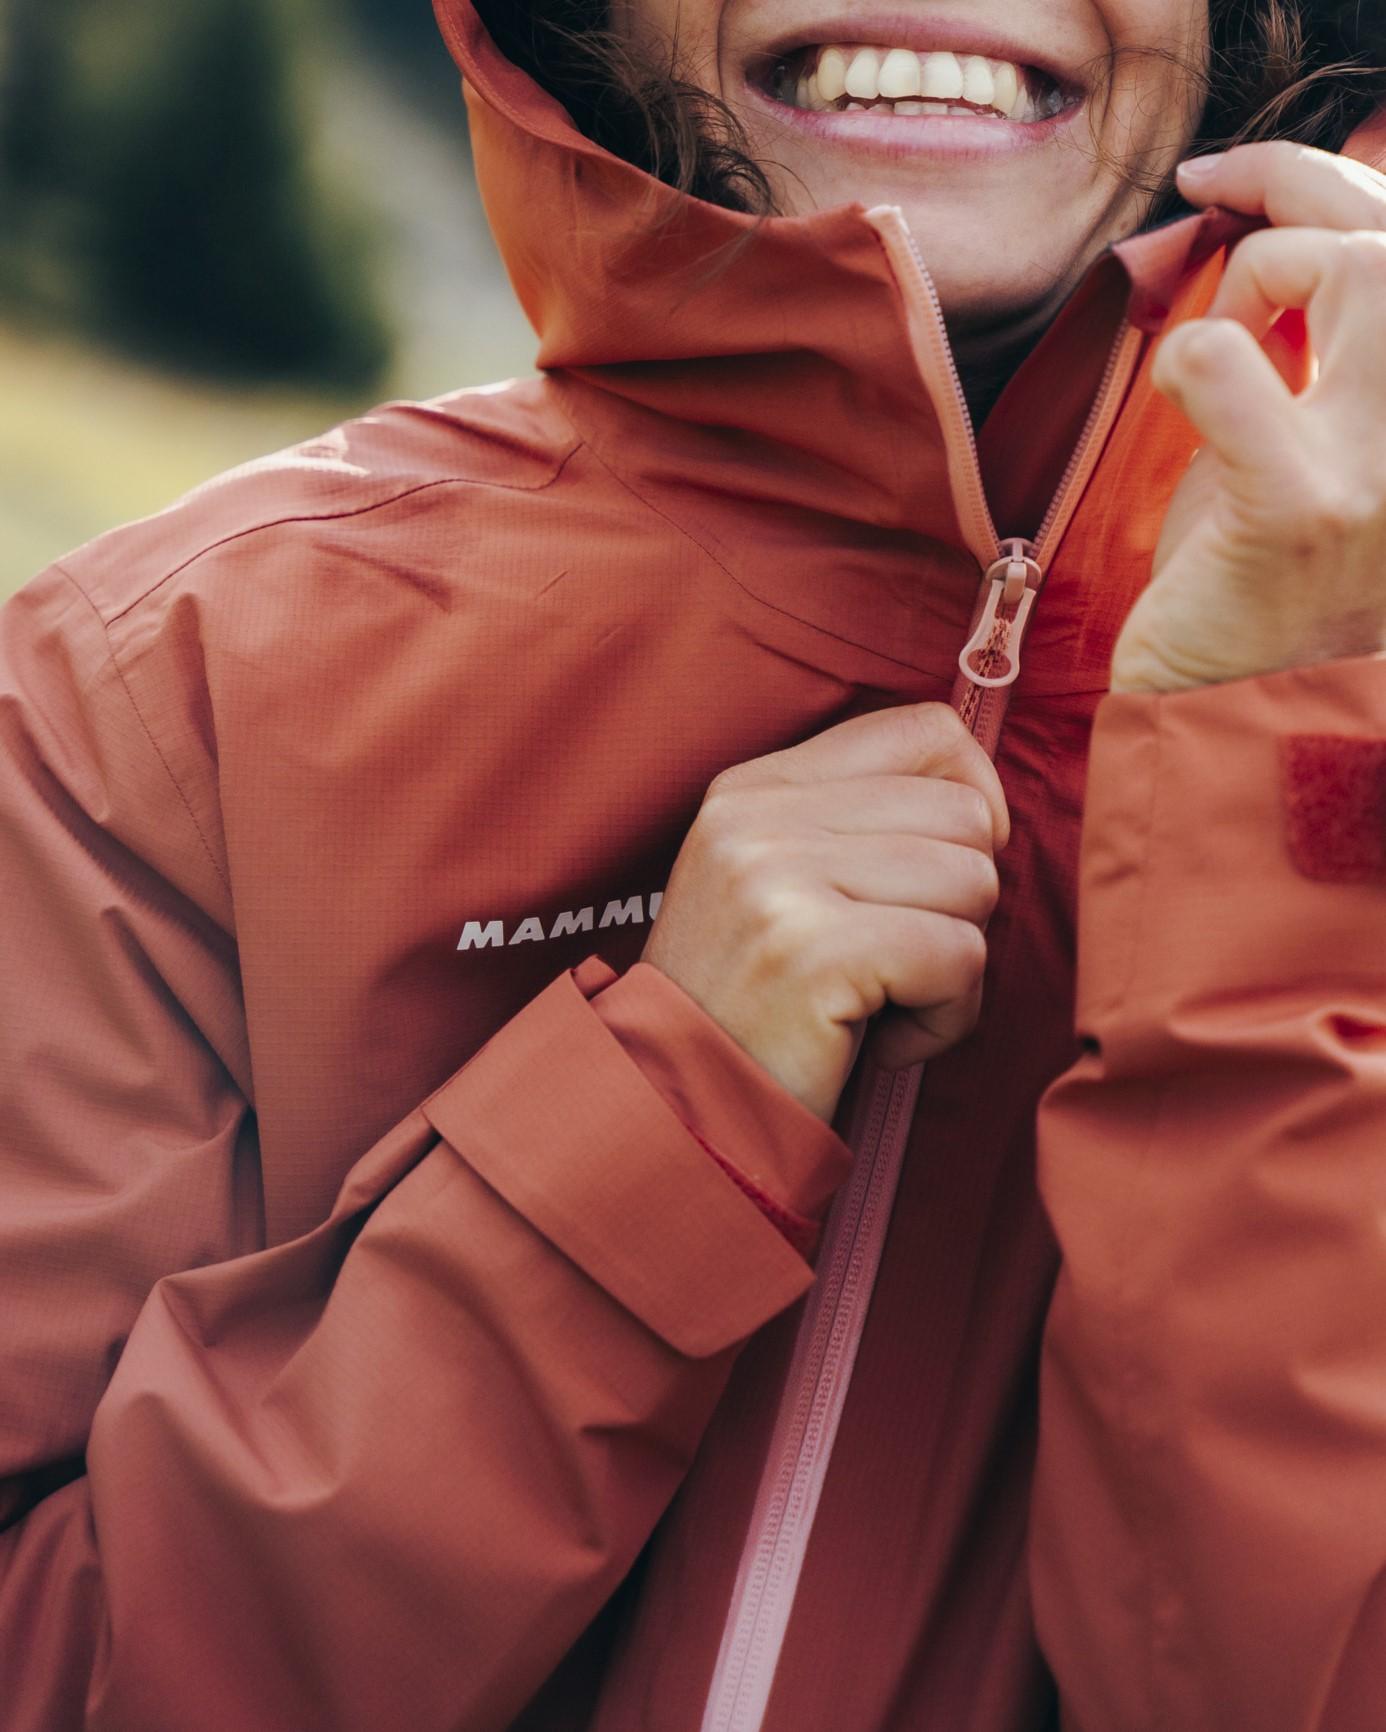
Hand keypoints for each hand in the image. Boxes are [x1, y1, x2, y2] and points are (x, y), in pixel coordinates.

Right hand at [642, 704, 1008, 1121]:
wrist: (680, 1112)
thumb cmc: (757, 1009)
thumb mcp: (784, 885)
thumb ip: (862, 824)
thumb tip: (990, 805)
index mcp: (754, 787)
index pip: (924, 730)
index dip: (972, 798)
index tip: (944, 874)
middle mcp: (759, 817)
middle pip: (964, 814)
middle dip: (957, 903)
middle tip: (890, 963)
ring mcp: (779, 876)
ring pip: (974, 883)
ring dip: (953, 966)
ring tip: (880, 1000)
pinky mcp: (813, 949)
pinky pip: (960, 958)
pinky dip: (946, 1018)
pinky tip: (881, 1041)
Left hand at [1111, 142, 1385, 693]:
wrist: (1231, 712)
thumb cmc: (1257, 575)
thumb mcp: (1313, 441)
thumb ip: (1322, 344)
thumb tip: (1270, 220)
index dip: (1315, 178)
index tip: (1223, 176)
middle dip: (1284, 210)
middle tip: (1198, 227)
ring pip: (1358, 275)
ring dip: (1256, 281)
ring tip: (1210, 352)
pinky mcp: (1301, 513)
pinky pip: (1235, 369)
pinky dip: (1193, 356)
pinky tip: (1177, 388)